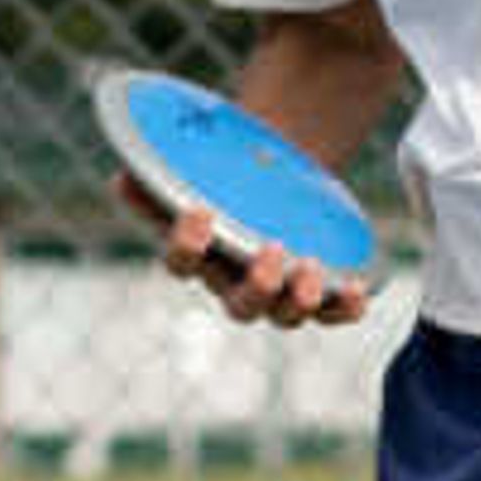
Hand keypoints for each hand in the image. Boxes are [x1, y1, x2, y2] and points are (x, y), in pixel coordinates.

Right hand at [116, 174, 370, 333]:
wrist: (271, 168)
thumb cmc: (222, 169)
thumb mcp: (195, 164)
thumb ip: (164, 170)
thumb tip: (122, 178)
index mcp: (199, 255)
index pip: (182, 263)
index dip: (187, 245)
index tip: (200, 211)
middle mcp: (235, 284)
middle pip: (241, 307)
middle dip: (258, 287)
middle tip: (272, 250)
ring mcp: (279, 292)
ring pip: (286, 315)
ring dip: (300, 299)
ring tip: (311, 267)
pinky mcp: (318, 289)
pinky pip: (332, 313)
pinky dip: (345, 308)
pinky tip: (358, 287)